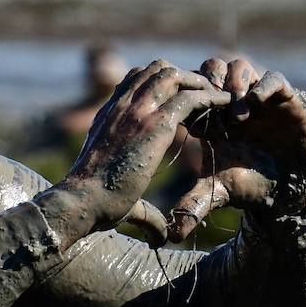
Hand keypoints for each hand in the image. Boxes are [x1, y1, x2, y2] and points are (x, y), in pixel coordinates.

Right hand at [37, 60, 230, 248]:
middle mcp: (121, 107)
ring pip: (173, 74)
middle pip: (156, 68)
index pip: (135, 80)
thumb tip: (160, 237)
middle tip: (204, 94)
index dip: (161, 84)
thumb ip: (145, 210)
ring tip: (217, 96)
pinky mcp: (155, 123)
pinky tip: (224, 104)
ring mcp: (137, 111)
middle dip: (183, 76)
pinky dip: (210, 96)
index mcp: (109, 116)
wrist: (81, 200)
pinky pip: (189, 96)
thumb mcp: (119, 195)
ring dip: (198, 82)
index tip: (182, 100)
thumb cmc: (94, 204)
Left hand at [167, 57, 305, 242]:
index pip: (189, 91)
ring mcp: (257, 99)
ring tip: (235, 113)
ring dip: (233, 83)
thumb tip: (173, 232)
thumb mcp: (219, 193)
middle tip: (208, 104)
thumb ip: (195, 204)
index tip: (187, 115)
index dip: (186, 96)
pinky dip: (263, 85)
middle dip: (207, 81)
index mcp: (209, 118)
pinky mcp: (284, 99)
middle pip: (210, 69)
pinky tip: (255, 104)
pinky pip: (273, 78)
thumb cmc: (249, 187)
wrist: (288, 191)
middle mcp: (230, 103)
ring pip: (237, 66)